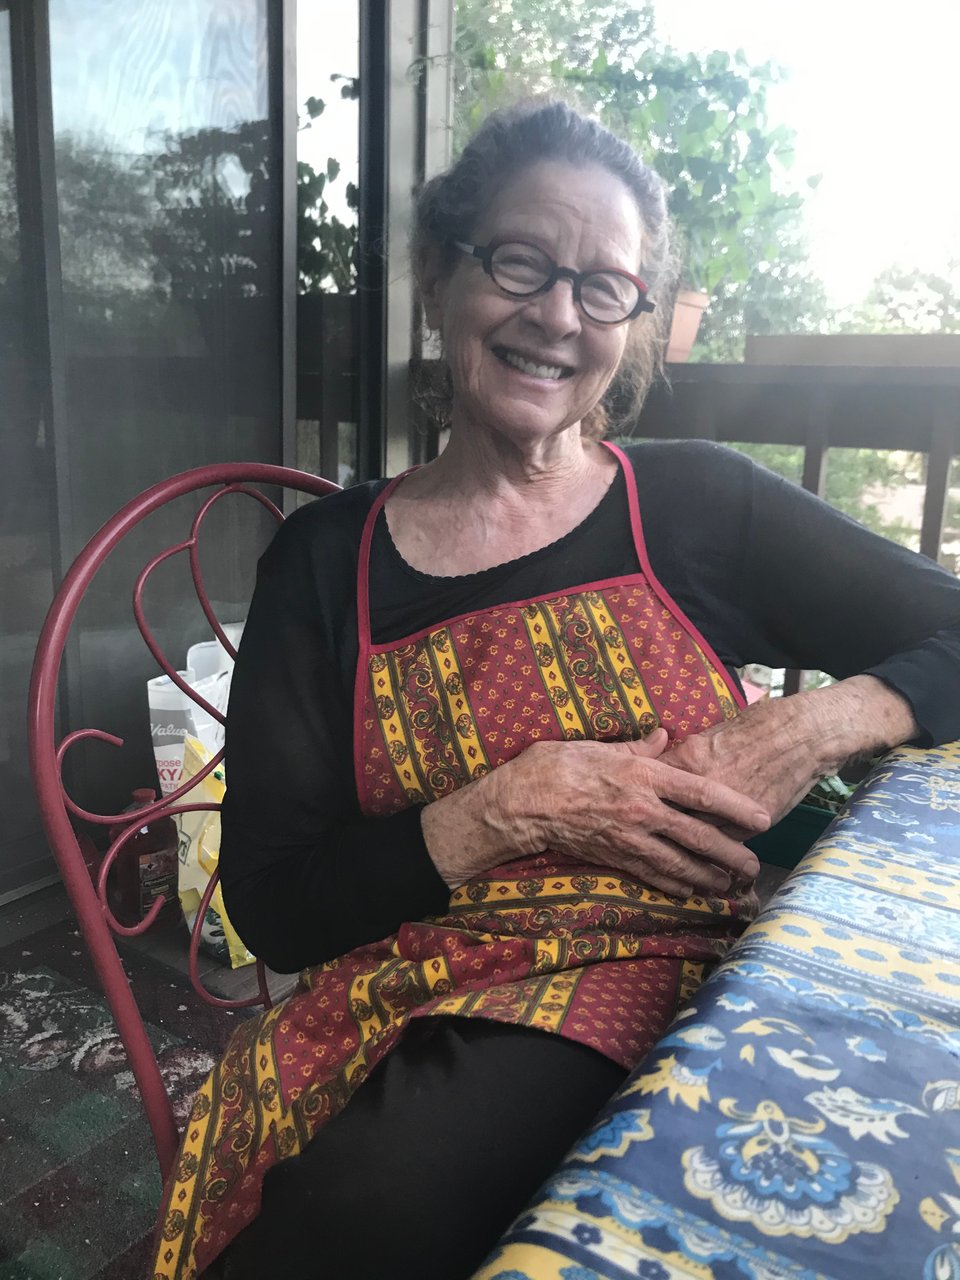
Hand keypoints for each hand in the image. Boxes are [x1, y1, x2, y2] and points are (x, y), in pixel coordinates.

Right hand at [421, 728, 768, 896]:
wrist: (521, 803)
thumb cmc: (557, 765)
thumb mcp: (600, 746)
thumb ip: (638, 747)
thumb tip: (665, 736)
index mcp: (643, 776)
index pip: (701, 793)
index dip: (735, 808)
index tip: (762, 818)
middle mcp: (642, 810)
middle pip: (699, 836)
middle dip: (731, 854)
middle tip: (755, 867)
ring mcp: (629, 838)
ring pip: (680, 863)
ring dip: (708, 876)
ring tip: (730, 885)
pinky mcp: (614, 858)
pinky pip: (652, 875)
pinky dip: (676, 885)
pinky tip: (692, 891)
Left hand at [663, 675, 919, 836]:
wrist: (803, 736)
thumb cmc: (759, 726)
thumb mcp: (714, 732)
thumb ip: (687, 752)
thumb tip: (665, 761)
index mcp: (690, 759)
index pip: (653, 784)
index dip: (643, 795)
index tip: (634, 804)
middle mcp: (703, 786)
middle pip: (667, 816)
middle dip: (654, 827)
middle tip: (642, 837)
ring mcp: (727, 808)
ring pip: (695, 836)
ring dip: (682, 848)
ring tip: (668, 857)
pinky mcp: (751, 824)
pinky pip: (724, 841)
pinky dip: (714, 850)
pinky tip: (705, 858)